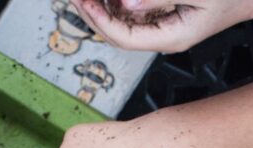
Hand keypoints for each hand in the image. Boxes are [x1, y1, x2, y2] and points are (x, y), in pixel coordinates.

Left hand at [72, 0, 252, 52]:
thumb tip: (125, 4)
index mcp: (170, 38)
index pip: (122, 37)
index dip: (97, 20)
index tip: (81, 0)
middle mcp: (162, 38)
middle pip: (116, 34)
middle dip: (92, 15)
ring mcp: (162, 29)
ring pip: (121, 24)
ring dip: (101, 8)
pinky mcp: (163, 18)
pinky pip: (132, 15)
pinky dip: (116, 4)